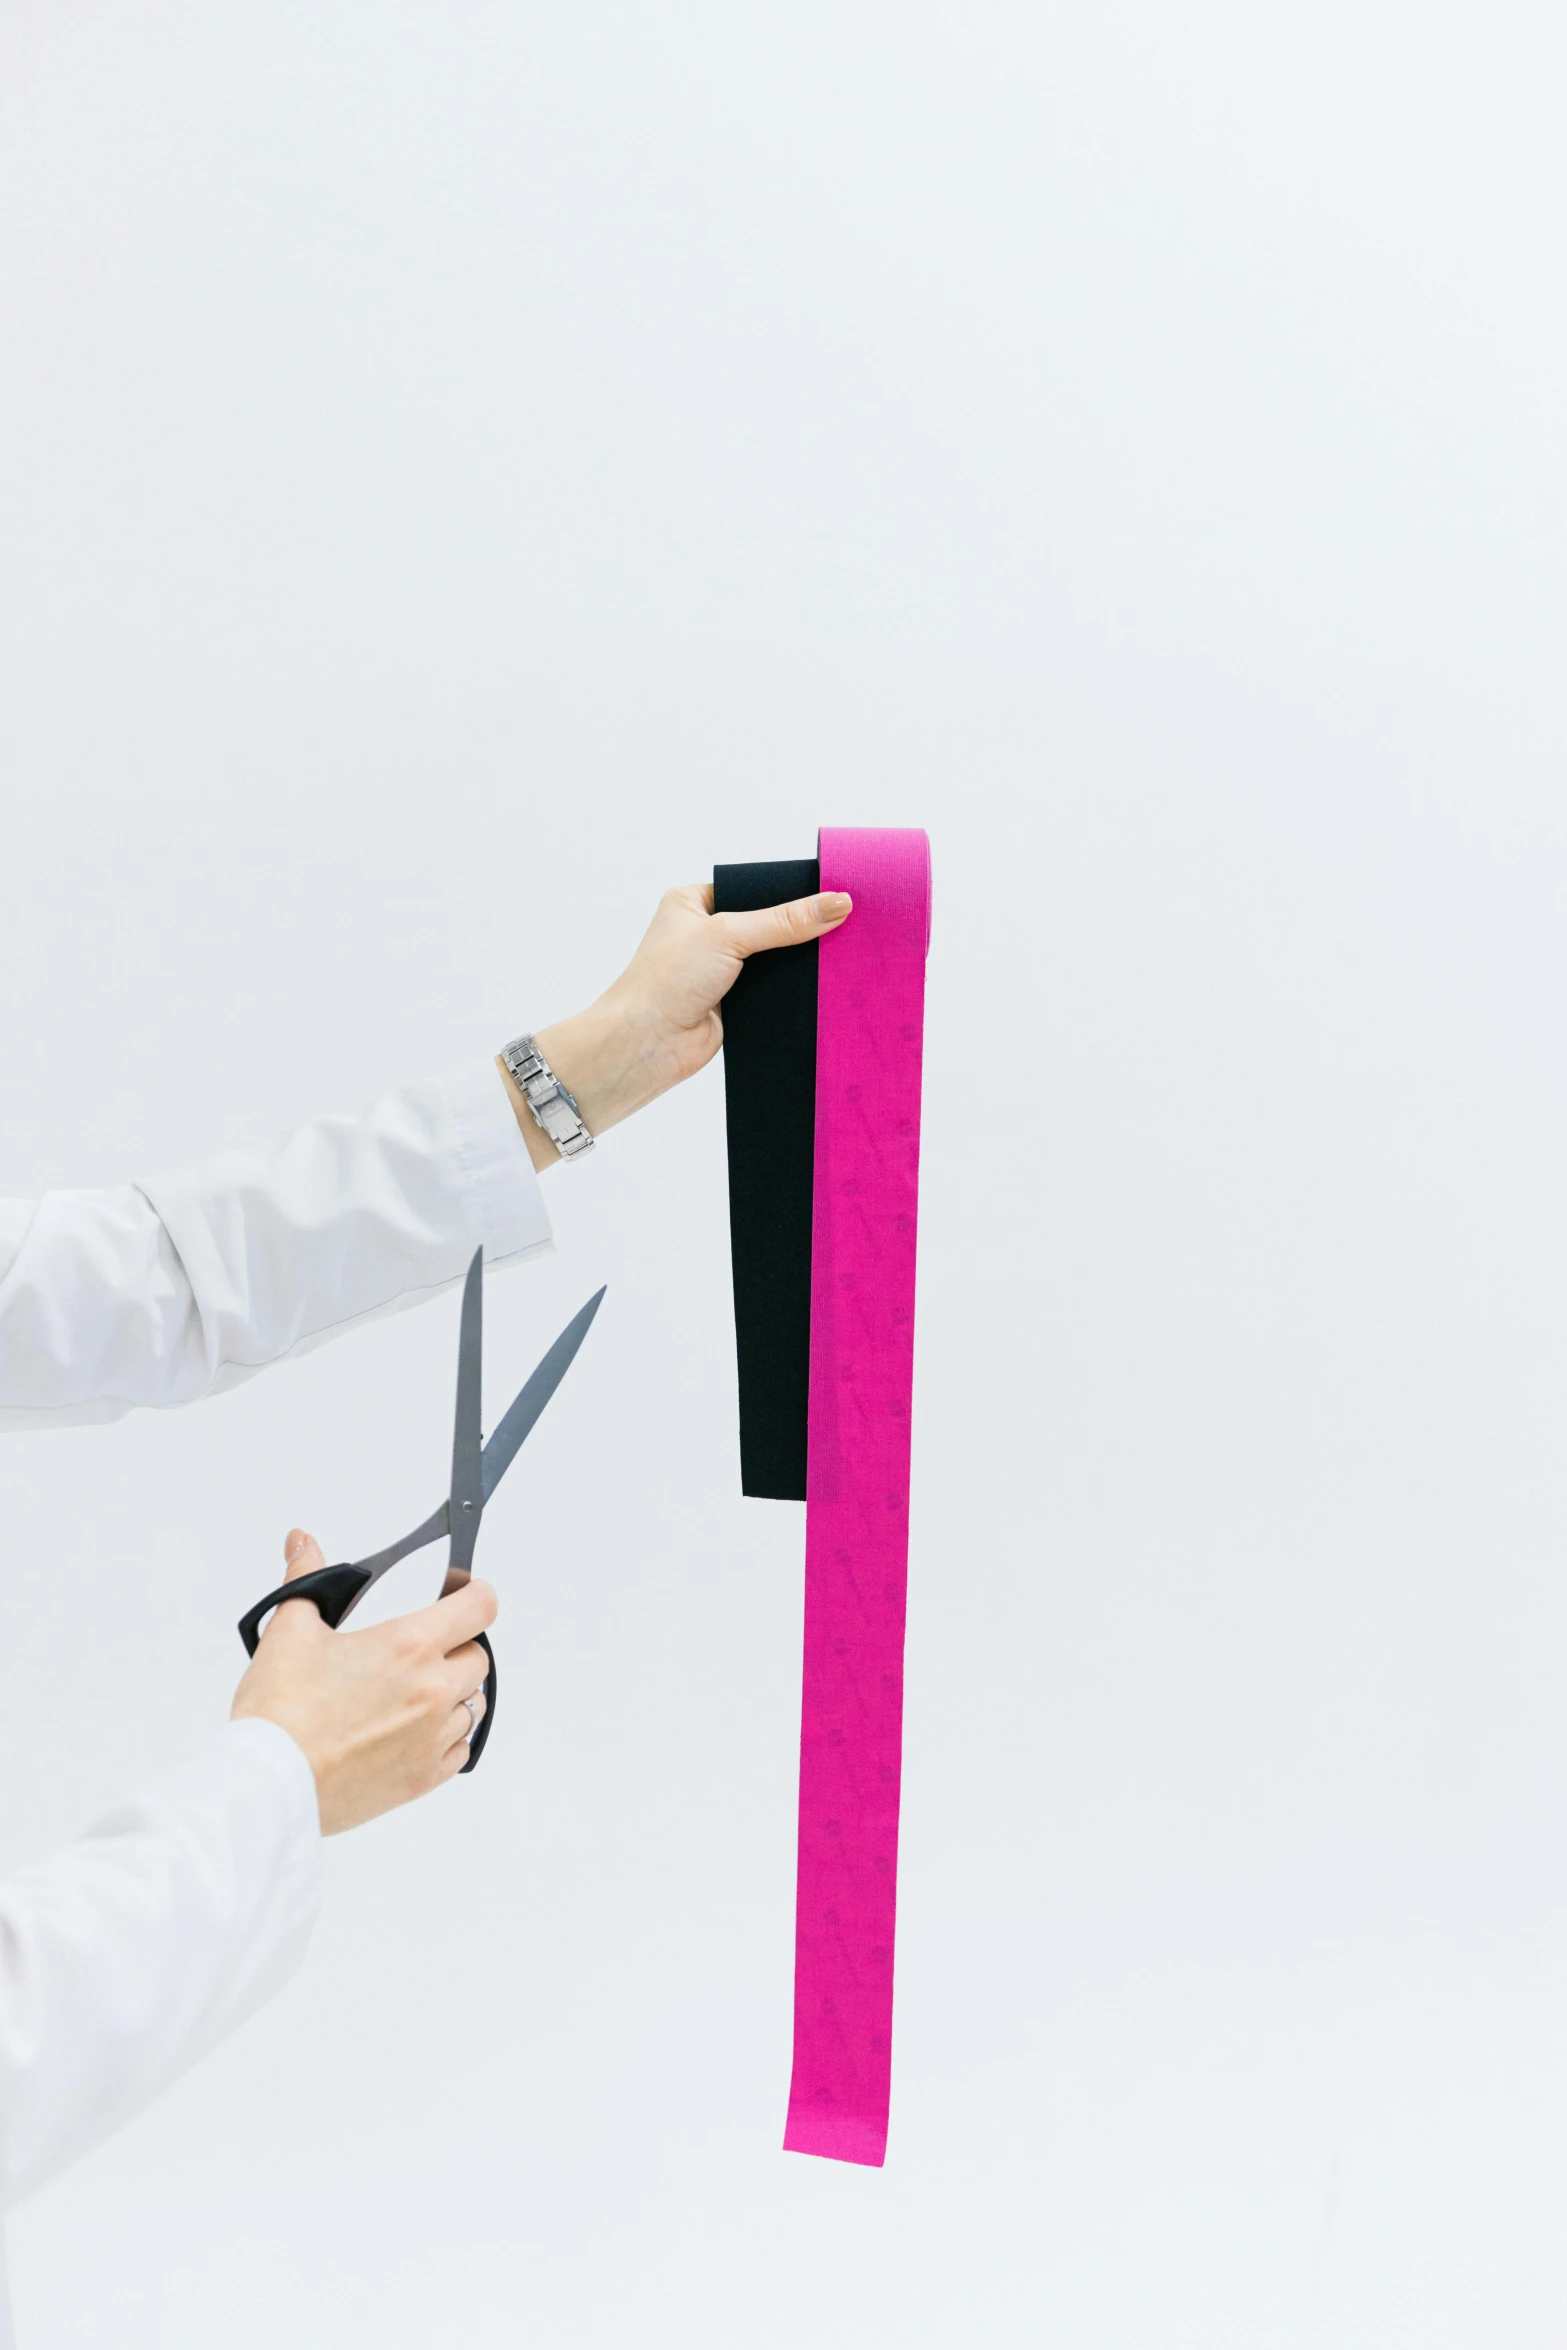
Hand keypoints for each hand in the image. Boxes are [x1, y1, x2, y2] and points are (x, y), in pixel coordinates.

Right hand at [230, 1530, 493, 1834]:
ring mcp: (433, 1737)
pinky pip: (461, 1750)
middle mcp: (433, 1690)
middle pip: (478, 1656)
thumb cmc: (279, 1712)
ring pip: (473, 1704)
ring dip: (453, 1694)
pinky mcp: (424, 1778)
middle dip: (456, 1646)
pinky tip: (413, 1733)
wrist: (269, 1785)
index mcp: (408, 1646)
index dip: (475, 1594)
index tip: (463, 1593)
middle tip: (419, 1651)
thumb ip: (306, 1579)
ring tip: (410, 1694)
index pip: (479, 1607)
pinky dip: (447, 1738)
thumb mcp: (290, 1631)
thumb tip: (303, 1543)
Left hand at [501, 882, 851, 1167]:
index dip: (789, 891)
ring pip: (774, 959)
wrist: (646, 1044)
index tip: (829, 891)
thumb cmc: (664, 981)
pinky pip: (775, 990)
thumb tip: (837, 903)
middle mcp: (706, 934)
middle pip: (768, 923)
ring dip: (797, 962)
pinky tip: (822, 985)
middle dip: (798, 928)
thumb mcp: (728, 935)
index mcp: (694, 902)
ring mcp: (721, 970)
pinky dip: (793, 991)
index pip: (754, 888)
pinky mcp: (735, 1003)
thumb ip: (784, 921)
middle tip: (843, 920)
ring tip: (842, 950)